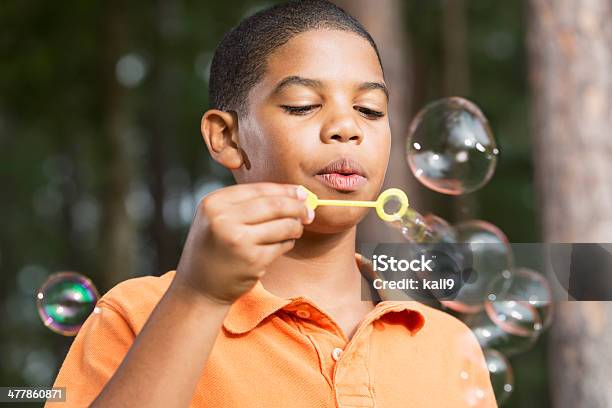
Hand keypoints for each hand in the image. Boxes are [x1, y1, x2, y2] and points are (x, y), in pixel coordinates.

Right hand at [171, 182, 313, 304]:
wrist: (198, 287)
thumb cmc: (215, 247)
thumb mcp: (218, 217)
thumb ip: (249, 203)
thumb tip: (297, 194)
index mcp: (214, 203)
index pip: (260, 189)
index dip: (285, 190)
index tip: (302, 193)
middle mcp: (224, 219)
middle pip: (275, 205)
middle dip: (298, 207)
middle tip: (309, 212)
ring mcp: (238, 240)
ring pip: (283, 225)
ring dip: (296, 227)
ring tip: (296, 229)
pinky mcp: (252, 260)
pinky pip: (282, 246)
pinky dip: (287, 243)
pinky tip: (283, 244)